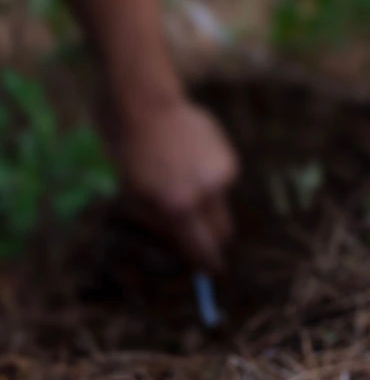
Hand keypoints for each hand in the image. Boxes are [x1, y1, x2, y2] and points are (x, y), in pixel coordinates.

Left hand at [107, 96, 238, 270]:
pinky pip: (222, 179)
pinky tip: (190, 161)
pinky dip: (210, 178)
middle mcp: (207, 192)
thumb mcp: (134, 197)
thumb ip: (163, 222)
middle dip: (214, 239)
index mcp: (179, 208)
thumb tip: (182, 240)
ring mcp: (221, 172)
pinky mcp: (228, 155)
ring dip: (208, 202)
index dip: (207, 264)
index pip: (203, 248)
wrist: (146, 106)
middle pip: (223, 230)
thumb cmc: (130, 154)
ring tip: (181, 181)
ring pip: (221, 202)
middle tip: (202, 239)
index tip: (211, 272)